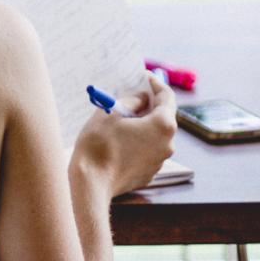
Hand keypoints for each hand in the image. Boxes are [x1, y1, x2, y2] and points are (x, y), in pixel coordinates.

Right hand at [72, 72, 178, 197]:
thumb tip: (142, 99)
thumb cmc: (99, 144)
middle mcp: (168, 144)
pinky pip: (147, 151)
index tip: (144, 77)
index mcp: (163, 125)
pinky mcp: (149, 173)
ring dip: (143, 125)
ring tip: (123, 118)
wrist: (92, 184)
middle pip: (163, 117)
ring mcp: (159, 161)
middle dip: (149, 104)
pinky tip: (121, 140)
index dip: (155, 84)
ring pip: (155, 135)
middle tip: (133, 95)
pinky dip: (138, 142)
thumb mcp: (111, 111)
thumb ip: (132, 100)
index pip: (167, 96)